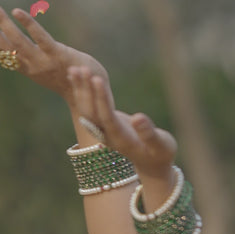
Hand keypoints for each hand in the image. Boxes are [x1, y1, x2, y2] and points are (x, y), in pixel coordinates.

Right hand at [0, 1, 107, 98]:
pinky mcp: (58, 55)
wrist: (90, 94)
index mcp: (23, 68)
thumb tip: (13, 38)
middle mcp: (29, 66)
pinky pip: (40, 39)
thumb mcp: (42, 67)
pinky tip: (16, 11)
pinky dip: (27, 25)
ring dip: (0, 22)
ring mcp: (43, 61)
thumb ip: (28, 56)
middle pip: (0, 44)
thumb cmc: (67, 77)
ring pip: (15, 41)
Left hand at [67, 66, 177, 180]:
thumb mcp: (161, 145)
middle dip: (87, 90)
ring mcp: (103, 130)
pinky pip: (89, 107)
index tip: (97, 79)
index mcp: (120, 138)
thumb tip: (138, 117)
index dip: (101, 98)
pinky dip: (82, 92)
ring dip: (80, 89)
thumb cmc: (160, 153)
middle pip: (91, 111)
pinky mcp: (103, 123)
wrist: (151, 165)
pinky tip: (76, 77)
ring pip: (86, 109)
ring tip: (74, 68)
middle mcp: (107, 134)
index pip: (106, 115)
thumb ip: (149, 133)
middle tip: (82, 68)